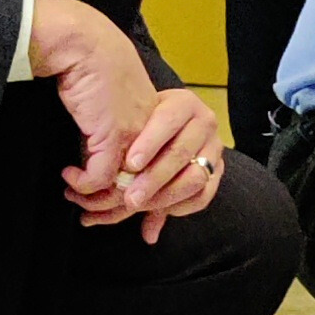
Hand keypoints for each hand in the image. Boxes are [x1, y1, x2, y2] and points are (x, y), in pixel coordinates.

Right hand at [30, 0, 158, 208]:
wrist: (85, 44)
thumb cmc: (94, 71)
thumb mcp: (113, 107)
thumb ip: (115, 134)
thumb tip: (103, 167)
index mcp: (158, 130)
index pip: (153, 178)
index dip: (130, 200)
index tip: (105, 211)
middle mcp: (152, 137)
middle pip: (141, 189)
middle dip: (112, 211)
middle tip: (88, 217)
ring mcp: (135, 138)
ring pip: (122, 189)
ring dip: (93, 200)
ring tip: (73, 195)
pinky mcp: (112, 135)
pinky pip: (100, 178)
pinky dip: (82, 184)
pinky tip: (68, 175)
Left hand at [94, 88, 226, 240]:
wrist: (172, 126)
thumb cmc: (146, 122)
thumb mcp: (137, 124)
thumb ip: (124, 147)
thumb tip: (97, 179)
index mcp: (184, 103)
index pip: (168, 120)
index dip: (149, 143)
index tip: (130, 165)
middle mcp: (205, 123)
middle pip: (182, 153)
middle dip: (154, 178)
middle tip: (131, 197)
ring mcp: (214, 148)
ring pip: (195, 177)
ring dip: (166, 196)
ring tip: (140, 206)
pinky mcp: (218, 172)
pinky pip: (204, 195)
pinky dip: (181, 206)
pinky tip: (158, 210)